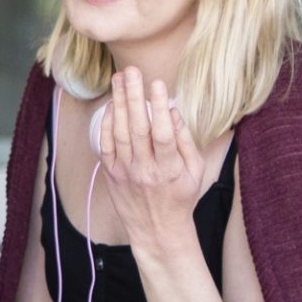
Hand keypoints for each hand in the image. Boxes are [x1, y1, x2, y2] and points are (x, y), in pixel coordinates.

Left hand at [95, 68, 206, 253]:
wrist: (156, 230)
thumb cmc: (180, 197)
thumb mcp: (195, 171)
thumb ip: (185, 141)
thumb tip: (172, 111)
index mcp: (169, 169)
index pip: (163, 133)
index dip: (159, 107)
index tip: (158, 83)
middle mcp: (145, 170)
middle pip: (137, 128)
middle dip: (134, 96)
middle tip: (131, 71)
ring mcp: (125, 173)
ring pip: (119, 133)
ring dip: (119, 103)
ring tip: (119, 79)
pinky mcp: (111, 175)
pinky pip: (105, 146)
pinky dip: (106, 124)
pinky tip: (111, 105)